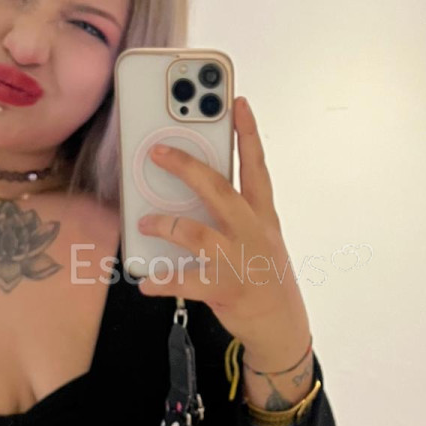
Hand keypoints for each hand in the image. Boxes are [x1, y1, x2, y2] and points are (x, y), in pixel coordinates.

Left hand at [136, 95, 310, 360]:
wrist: (281, 324)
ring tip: (144, 221)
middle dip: (187, 167)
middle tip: (158, 151)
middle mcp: (252, 231)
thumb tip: (189, 191)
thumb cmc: (263, 273)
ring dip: (166, 224)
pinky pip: (186, 280)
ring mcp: (240, 259)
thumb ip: (232, 211)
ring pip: (198, 232)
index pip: (256, 165)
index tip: (237, 102)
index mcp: (262, 214)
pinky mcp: (226, 288)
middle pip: (219, 190)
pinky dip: (162, 280)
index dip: (247, 132)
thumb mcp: (259, 236)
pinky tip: (145, 281)